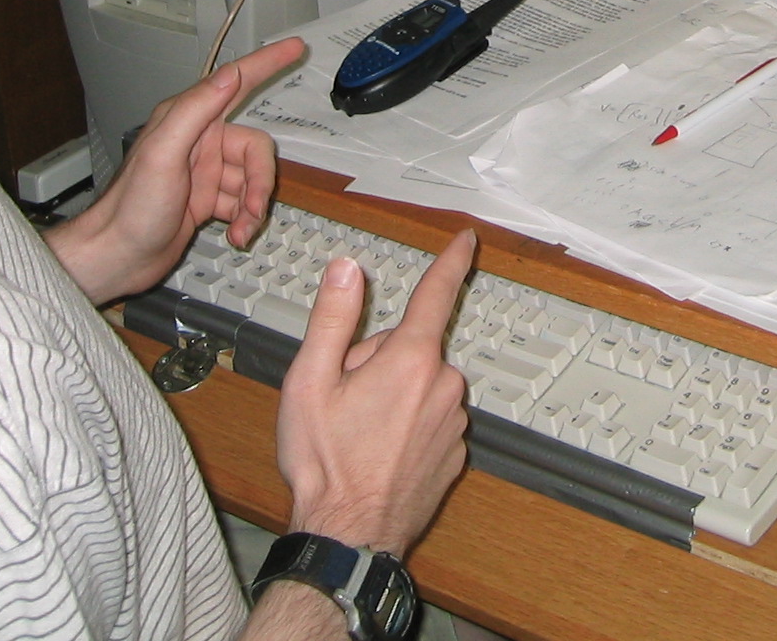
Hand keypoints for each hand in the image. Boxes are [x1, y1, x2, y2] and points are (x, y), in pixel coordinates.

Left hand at [45, 36, 306, 302]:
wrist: (117, 256)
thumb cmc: (131, 207)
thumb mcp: (162, 153)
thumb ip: (195, 110)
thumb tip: (229, 75)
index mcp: (188, 121)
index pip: (236, 82)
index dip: (267, 63)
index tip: (294, 48)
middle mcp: (199, 142)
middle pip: (254, 149)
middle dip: (260, 181)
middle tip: (253, 208)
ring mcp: (205, 173)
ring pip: (252, 179)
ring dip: (253, 206)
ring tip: (241, 228)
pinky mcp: (208, 199)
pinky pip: (244, 202)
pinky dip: (245, 220)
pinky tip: (234, 235)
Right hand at [276, 228, 475, 555]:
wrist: (347, 536)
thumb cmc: (324, 463)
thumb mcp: (309, 382)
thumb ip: (332, 318)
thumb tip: (347, 270)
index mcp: (409, 359)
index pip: (436, 294)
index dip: (452, 262)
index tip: (467, 240)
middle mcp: (443, 385)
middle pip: (411, 348)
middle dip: (380, 362)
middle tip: (344, 399)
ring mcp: (453, 422)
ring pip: (420, 386)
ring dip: (394, 397)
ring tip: (358, 433)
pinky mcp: (454, 453)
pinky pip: (429, 420)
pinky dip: (407, 427)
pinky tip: (378, 453)